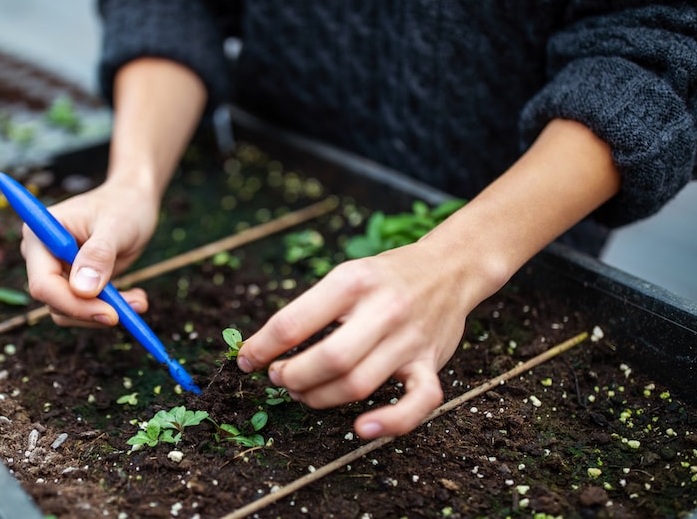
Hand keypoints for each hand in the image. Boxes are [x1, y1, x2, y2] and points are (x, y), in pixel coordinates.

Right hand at [21, 180, 159, 327]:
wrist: (133, 201)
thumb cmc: (124, 205)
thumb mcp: (116, 226)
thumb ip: (99, 255)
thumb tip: (82, 290)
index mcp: (40, 235)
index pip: (43, 283)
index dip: (73, 304)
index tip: (110, 313)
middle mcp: (42, 256)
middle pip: (55, 302)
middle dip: (93, 311)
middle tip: (134, 309)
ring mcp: (56, 270)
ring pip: (70, 311)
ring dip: (106, 311)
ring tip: (139, 301)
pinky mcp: (73, 282)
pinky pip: (85, 308)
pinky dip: (111, 308)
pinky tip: (136, 299)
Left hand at [236, 241, 476, 438]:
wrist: (449, 267)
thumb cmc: (386, 277)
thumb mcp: (345, 275)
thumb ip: (311, 309)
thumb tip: (263, 347)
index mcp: (352, 282)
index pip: (293, 322)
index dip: (262, 348)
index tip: (248, 360)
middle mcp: (384, 310)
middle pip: (328, 359)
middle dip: (292, 377)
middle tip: (279, 377)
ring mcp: (410, 340)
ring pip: (358, 384)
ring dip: (320, 398)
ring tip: (303, 392)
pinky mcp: (432, 363)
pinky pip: (418, 402)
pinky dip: (391, 422)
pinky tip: (362, 428)